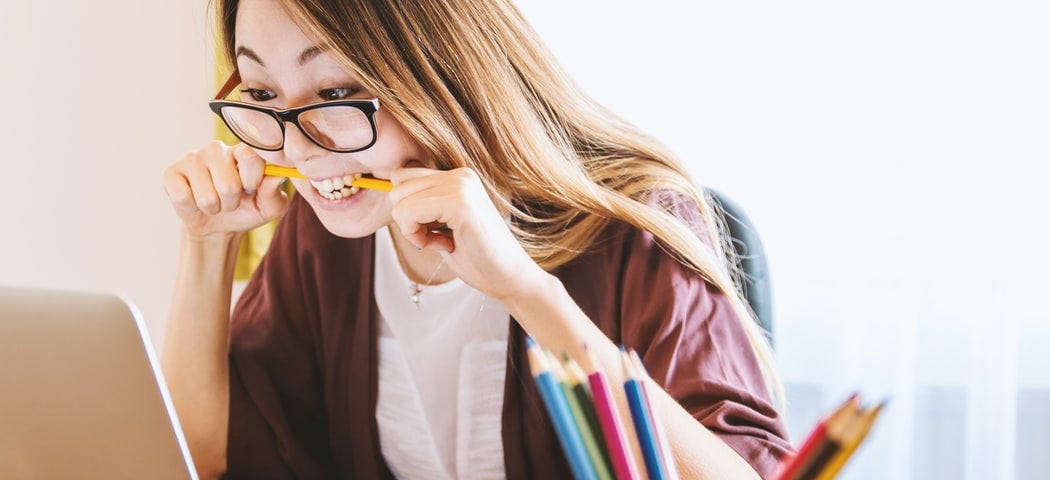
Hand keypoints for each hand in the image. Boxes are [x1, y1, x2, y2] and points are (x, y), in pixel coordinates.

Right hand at [163, 141, 289, 239]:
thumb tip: (276, 176)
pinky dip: (192, 208)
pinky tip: (194, 200)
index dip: (252, 180)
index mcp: (243, 151)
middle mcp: (217, 148)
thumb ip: (275, 193)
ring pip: (206, 196)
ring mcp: (192, 158)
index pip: (250, 156)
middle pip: (228, 184)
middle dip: (231, 203)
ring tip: (214, 202)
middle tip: (230, 201)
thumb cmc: (246, 210)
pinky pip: (183, 198)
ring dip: (213, 208)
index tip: (251, 189)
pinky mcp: (171, 172)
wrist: (217, 226)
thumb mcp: (268, 208)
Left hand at [388, 166, 547, 301]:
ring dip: (413, 229)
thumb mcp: (442, 224)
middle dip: (408, 219)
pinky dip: (417, 236)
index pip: (402, 177)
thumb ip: (422, 204)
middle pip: (397, 187)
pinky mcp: (460, 203)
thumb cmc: (475, 256)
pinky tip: (444, 245)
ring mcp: (461, 186)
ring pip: (400, 201)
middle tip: (437, 237)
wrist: (508, 278)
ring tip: (443, 241)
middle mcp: (460, 174)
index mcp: (458, 176)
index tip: (432, 230)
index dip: (407, 209)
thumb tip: (388, 190)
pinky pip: (409, 213)